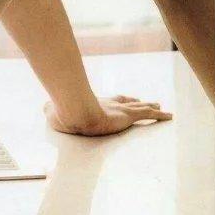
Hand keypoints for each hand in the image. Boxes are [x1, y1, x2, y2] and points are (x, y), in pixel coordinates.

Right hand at [43, 94, 172, 135]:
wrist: (74, 112)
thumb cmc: (63, 113)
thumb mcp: (53, 113)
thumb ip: (50, 109)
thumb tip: (44, 107)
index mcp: (95, 104)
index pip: (111, 100)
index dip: (120, 99)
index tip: (126, 98)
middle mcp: (110, 104)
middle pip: (128, 101)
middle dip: (137, 101)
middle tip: (146, 100)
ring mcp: (120, 109)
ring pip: (140, 107)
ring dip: (151, 106)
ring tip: (160, 106)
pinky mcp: (127, 116)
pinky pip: (148, 115)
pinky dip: (160, 115)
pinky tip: (169, 116)